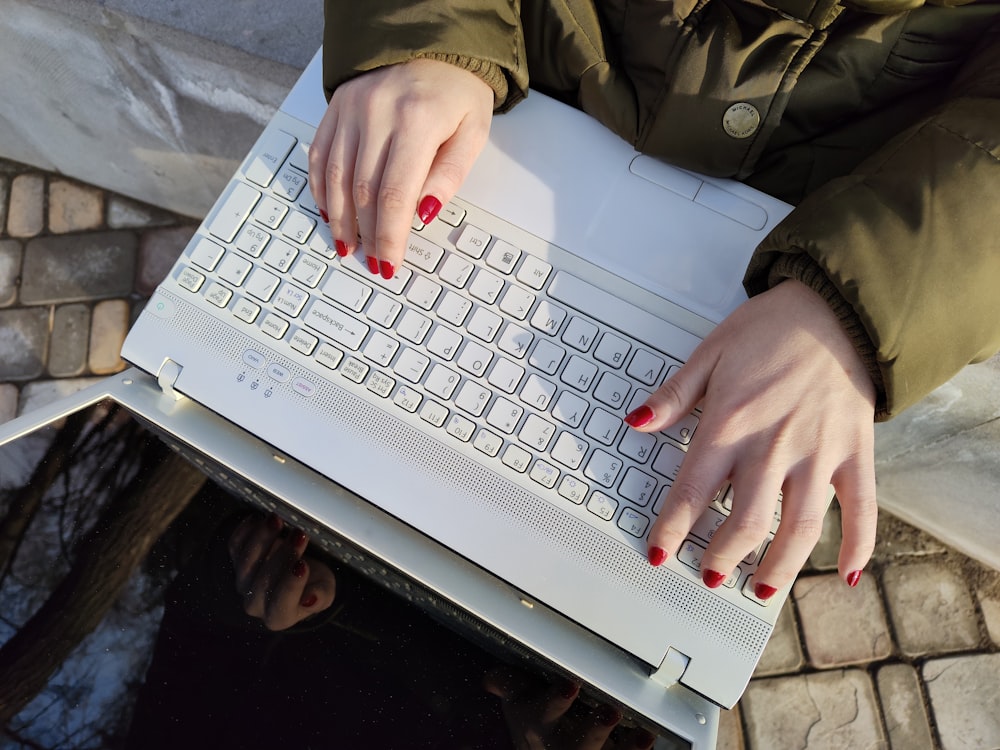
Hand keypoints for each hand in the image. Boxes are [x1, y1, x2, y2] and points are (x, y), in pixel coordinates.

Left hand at [227, 513, 335, 629]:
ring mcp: (244, 582)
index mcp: (280, 616)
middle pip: (261, 583)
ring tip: (277, 521)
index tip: (302, 565)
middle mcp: (256, 603)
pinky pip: (235, 546)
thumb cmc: (313, 583)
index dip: (289, 587)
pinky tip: (258, 519)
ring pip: (245, 563)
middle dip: (282, 556)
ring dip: (261, 540)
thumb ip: (321, 597)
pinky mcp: (237, 560)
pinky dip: (245, 532)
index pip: (280, 607)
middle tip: (299, 535)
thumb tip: (311, 598)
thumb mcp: (325, 591)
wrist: (298, 570)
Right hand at [309, 58, 493, 278]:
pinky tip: (330, 210)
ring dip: (340, 218)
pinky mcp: (336, 106)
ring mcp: (351, 108)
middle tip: (373, 261)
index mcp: (417, 121)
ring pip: (337, 177)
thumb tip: (425, 213)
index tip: (390, 262)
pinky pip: (321, 155)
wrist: (431, 38)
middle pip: (364, 192)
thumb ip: (450, 174)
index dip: (390, 236)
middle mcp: (378, 113)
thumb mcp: (473, 130)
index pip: (395, 195)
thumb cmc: (456, 88)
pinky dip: (322, 188)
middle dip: (368, 234)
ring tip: (348, 244)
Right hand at [483, 667, 655, 749]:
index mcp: (539, 722)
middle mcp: (563, 744)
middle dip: (596, 728)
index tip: (570, 685)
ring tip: (644, 733)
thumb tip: (491, 678)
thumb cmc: (537, 724)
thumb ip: (509, 682)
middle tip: (611, 711)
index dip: (558, 700)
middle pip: (581, 741)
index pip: (545, 711)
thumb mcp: (518, 701)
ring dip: (628, 747)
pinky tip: (651, 742)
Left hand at [630, 280, 877, 597]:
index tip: (659, 552)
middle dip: (723, 556)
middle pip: (746, 522)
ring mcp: (819, 454)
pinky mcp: (855, 454)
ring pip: (800, 527)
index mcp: (731, 424)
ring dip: (779, 566)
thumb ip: (674, 395)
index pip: (693, 492)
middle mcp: (774, 447)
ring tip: (761, 589)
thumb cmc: (771, 328)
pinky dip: (857, 545)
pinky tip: (844, 573)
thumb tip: (636, 421)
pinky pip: (861, 509)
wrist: (835, 309)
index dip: (671, 529)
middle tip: (710, 575)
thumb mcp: (711, 353)